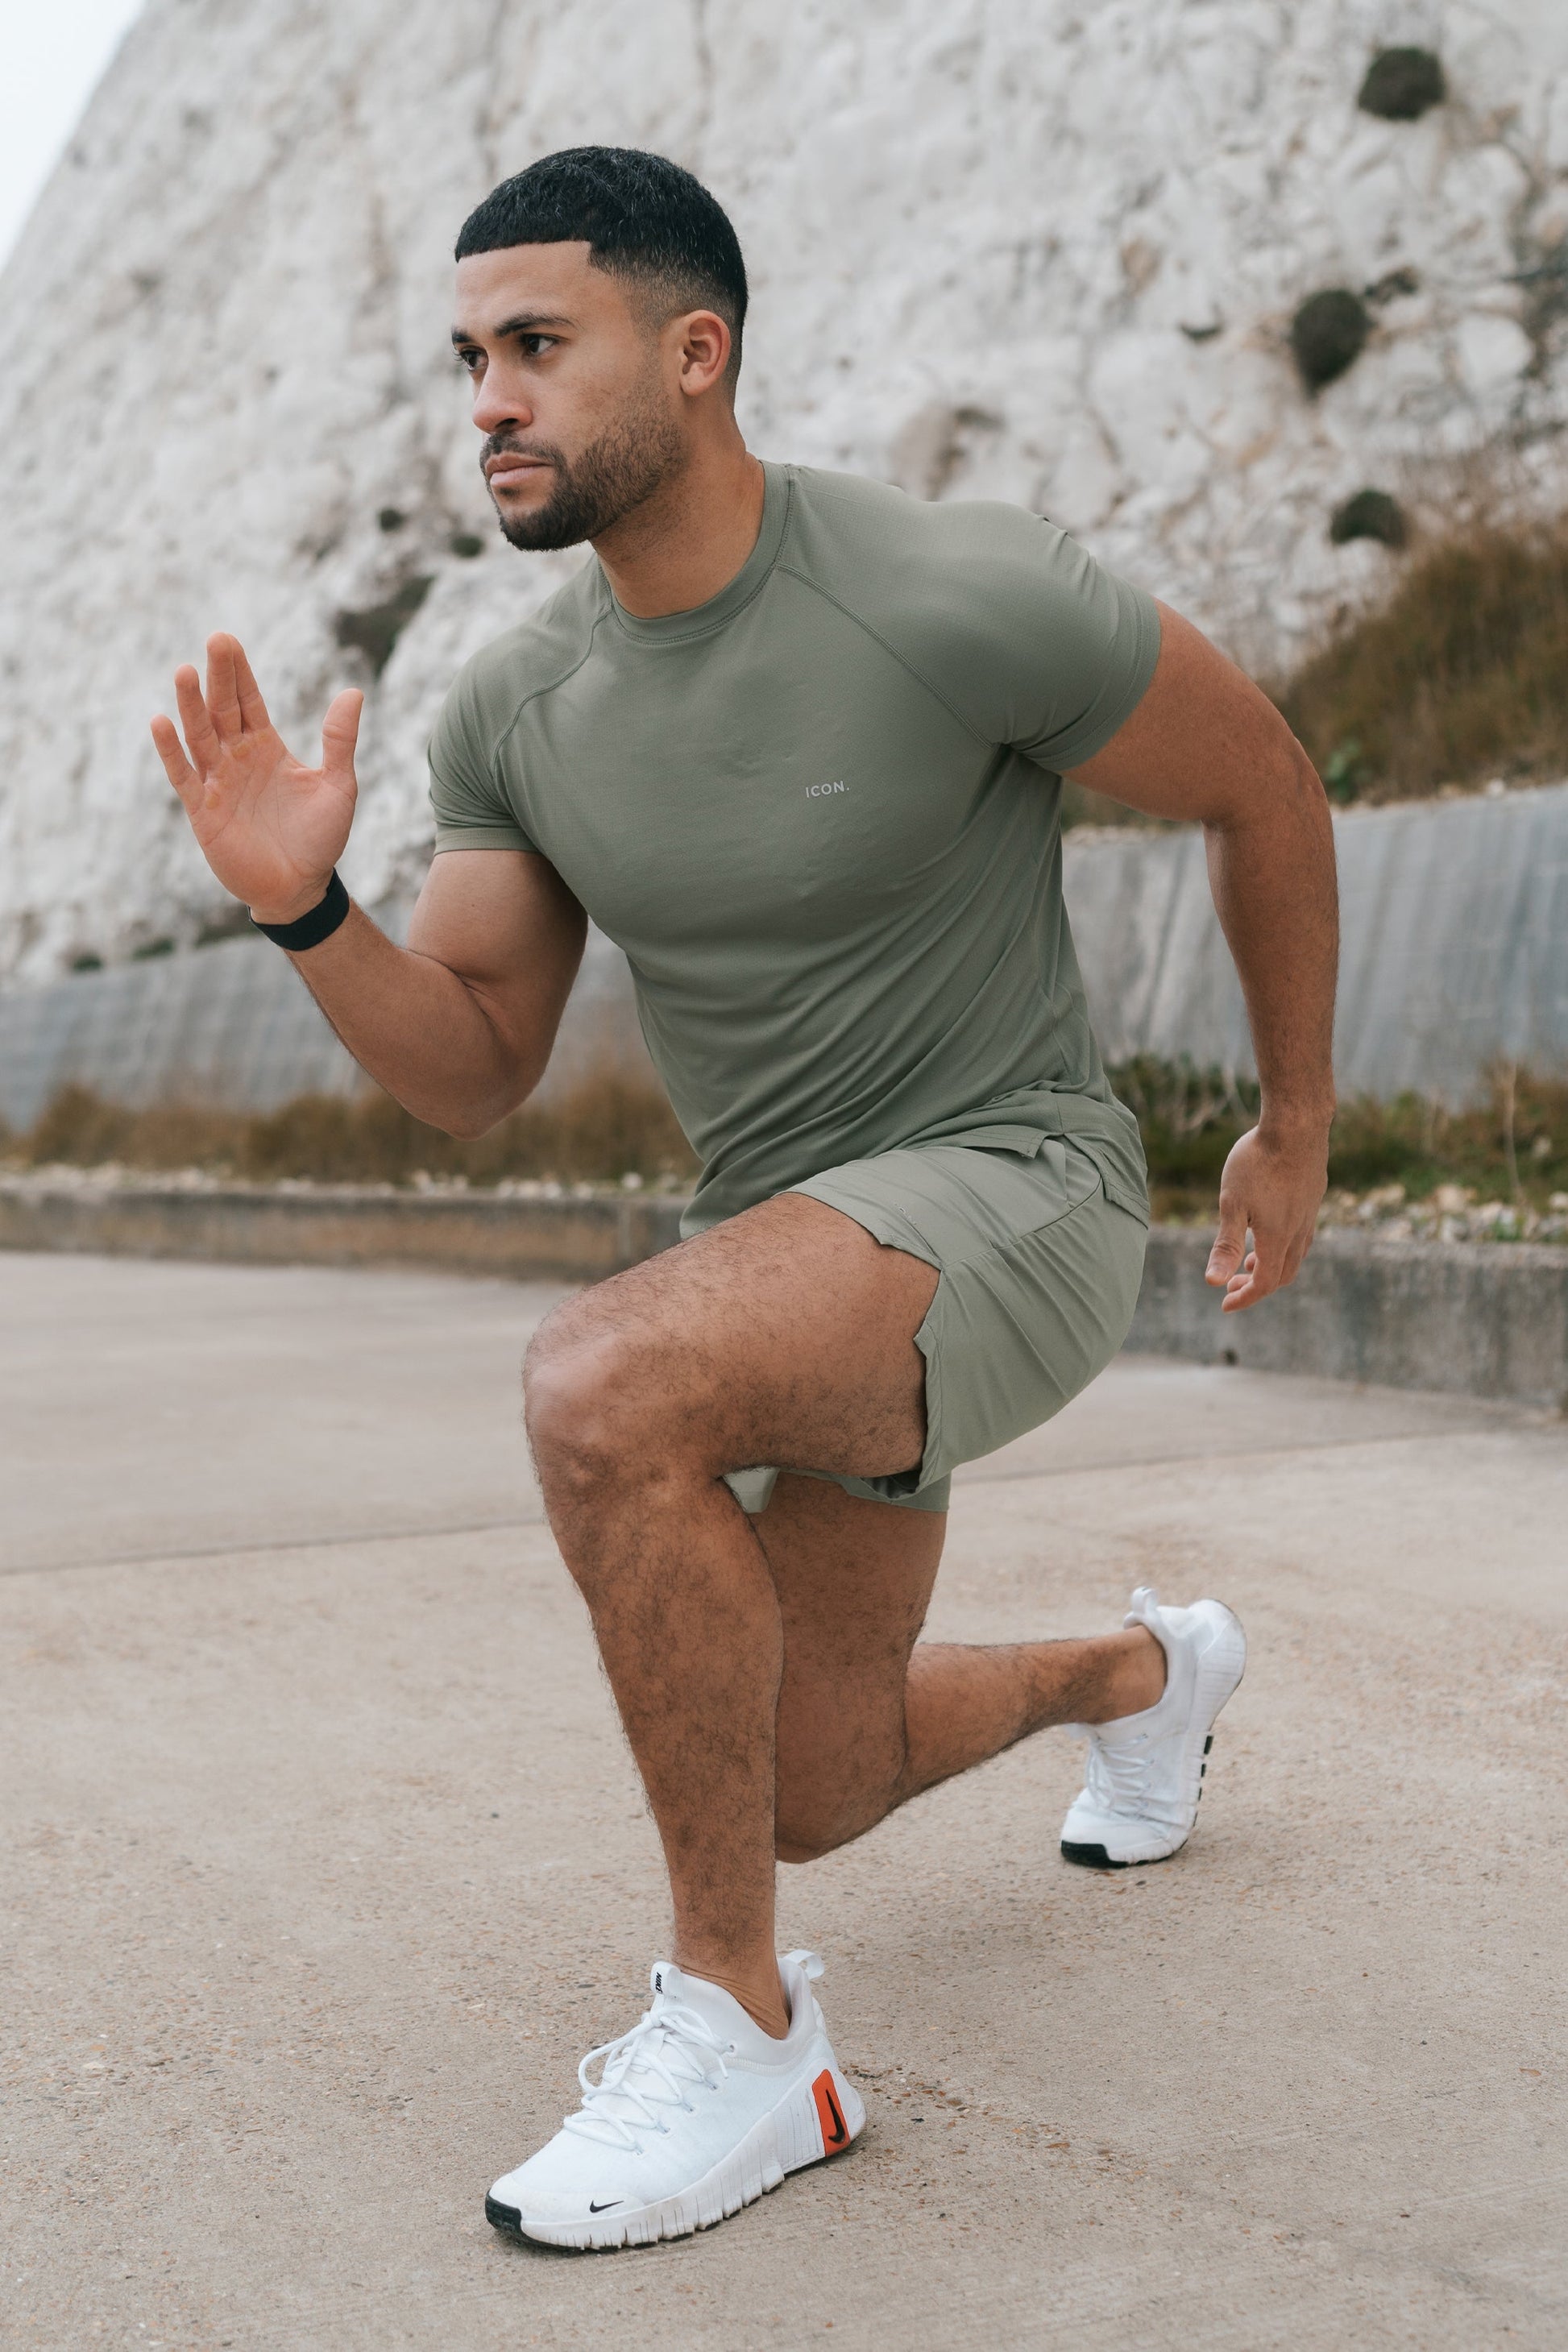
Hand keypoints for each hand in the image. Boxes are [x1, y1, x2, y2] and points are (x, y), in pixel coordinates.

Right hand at [151, 633, 362, 923]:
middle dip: (217, 676)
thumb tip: (353, 691)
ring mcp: (217, 783)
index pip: (248, 701)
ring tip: (184, 672)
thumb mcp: (339, 786)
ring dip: (190, 705)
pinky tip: (161, 722)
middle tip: (215, 640)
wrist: (302, 889)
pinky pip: (183, 777)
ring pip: (199, 736)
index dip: (239, 672)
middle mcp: (237, 759)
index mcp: (266, 748)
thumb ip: (339, 741)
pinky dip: (172, 751)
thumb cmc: (319, 839)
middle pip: (222, 710)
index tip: (227, 640)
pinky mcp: (203, 812)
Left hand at [1205, 1121, 1328, 1312]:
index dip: (1245, 1298)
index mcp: (1277, 1238)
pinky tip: (1270, 1228)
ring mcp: (1310, 1214)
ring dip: (1272, 1265)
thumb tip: (1213, 1282)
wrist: (1296, 1125)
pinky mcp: (1314, 1197)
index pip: (1265, 1283)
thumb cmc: (1258, 1161)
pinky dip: (1284, 1246)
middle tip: (1231, 1285)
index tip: (1224, 1303)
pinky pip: (1303, 1235)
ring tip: (1249, 1259)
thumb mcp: (1232, 1203)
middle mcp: (1299, 1231)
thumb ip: (1226, 1244)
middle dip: (1257, 1286)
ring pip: (1295, 1255)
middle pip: (1282, 1274)